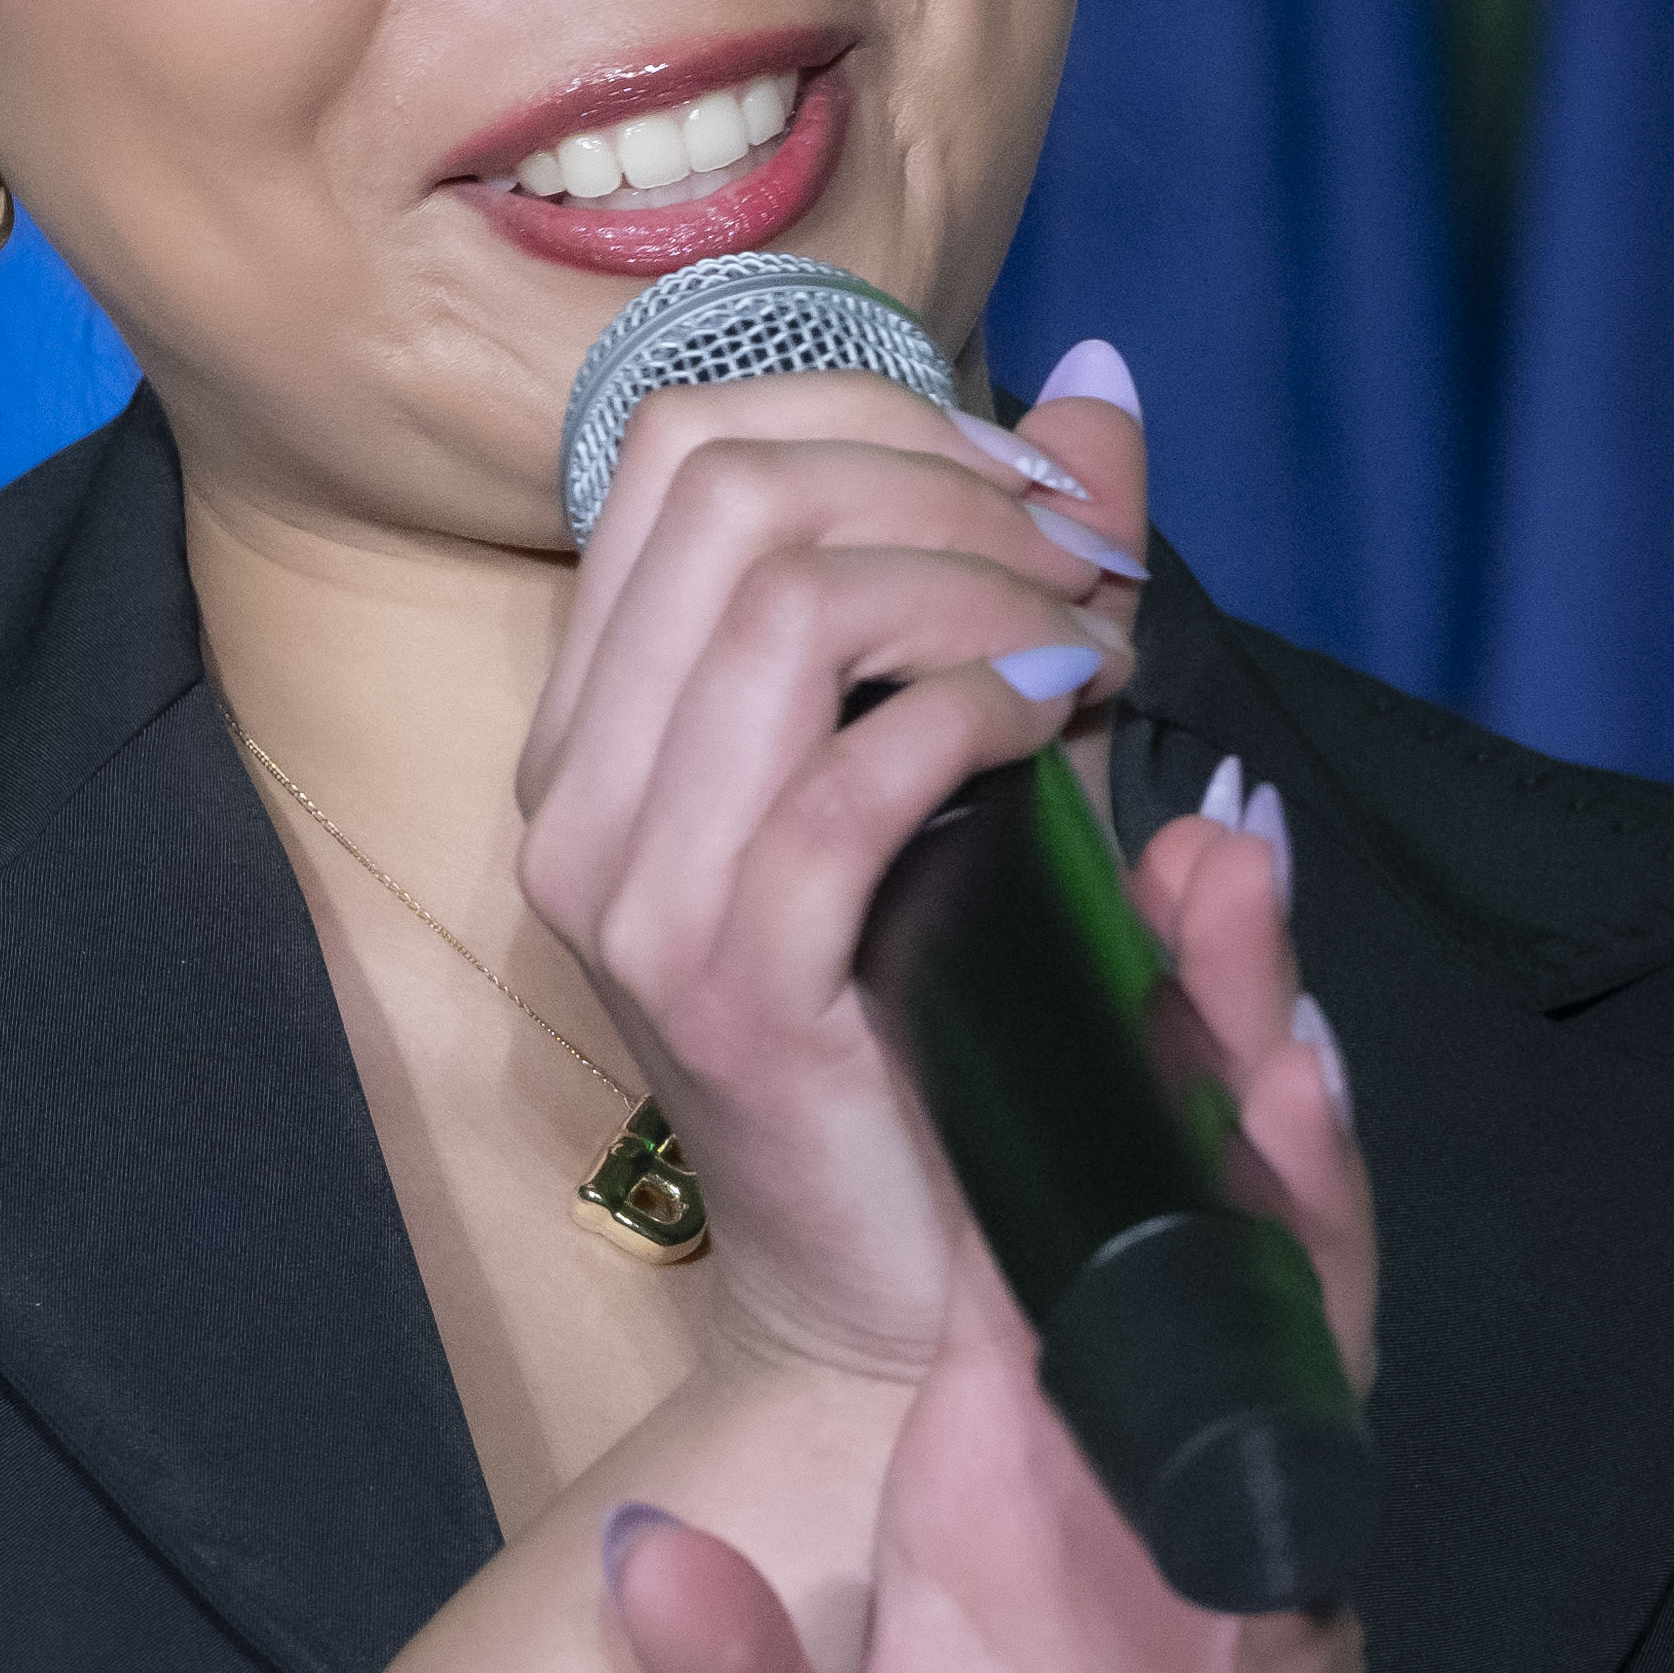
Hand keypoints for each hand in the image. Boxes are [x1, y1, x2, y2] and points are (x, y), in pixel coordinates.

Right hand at [500, 342, 1150, 1434]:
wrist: (897, 1299)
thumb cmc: (934, 1021)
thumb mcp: (964, 753)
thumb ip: (1016, 563)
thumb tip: (1093, 374)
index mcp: (600, 728)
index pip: (678, 450)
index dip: (875, 415)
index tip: (1034, 485)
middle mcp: (581, 798)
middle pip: (727, 492)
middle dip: (939, 482)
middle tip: (1082, 557)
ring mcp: (638, 898)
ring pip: (785, 607)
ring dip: (976, 586)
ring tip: (1085, 642)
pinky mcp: (734, 991)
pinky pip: (850, 782)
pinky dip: (977, 710)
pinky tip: (1058, 719)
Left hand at [584, 763, 1398, 1672]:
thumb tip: (637, 1545)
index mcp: (1009, 1475)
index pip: (1020, 1224)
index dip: (1021, 1069)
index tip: (1008, 884)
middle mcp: (1129, 1489)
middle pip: (1172, 1222)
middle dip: (1193, 1042)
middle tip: (1196, 848)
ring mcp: (1233, 1581)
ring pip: (1278, 1342)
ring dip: (1291, 1183)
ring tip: (1285, 1014)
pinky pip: (1305, 1563)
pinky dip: (1307, 1454)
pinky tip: (1310, 1344)